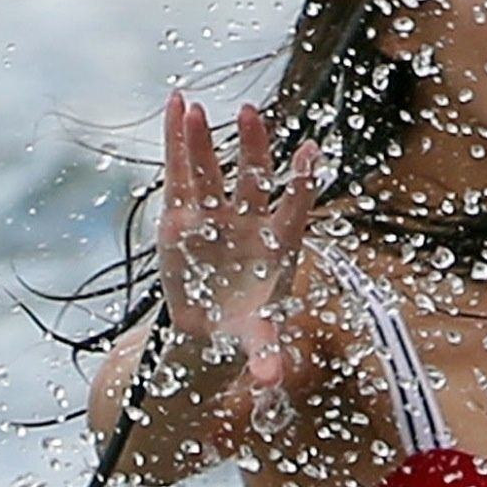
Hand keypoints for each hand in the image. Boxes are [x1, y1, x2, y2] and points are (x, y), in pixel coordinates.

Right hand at [156, 96, 320, 415]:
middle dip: (253, 148)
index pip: (296, 208)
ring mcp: (217, 215)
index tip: (312, 154)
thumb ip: (265, 358)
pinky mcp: (183, 215)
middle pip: (254, 179)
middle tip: (252, 115)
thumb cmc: (247, 329)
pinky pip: (180, 174)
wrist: (215, 328)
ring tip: (194, 105)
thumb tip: (271, 381)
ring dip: (205, 139)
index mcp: (279, 245)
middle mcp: (250, 222)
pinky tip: (173, 107)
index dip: (303, 183)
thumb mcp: (259, 345)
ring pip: (213, 171)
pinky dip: (175, 143)